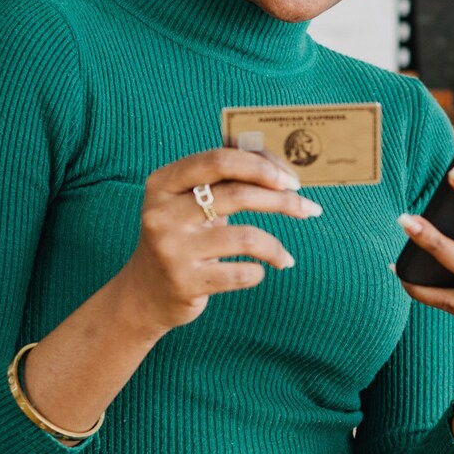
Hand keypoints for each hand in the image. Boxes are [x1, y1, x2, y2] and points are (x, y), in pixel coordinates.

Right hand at [113, 148, 322, 334]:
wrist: (145, 294)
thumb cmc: (183, 238)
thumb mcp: (190, 202)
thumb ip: (224, 178)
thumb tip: (279, 163)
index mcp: (163, 183)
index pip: (219, 160)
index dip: (261, 165)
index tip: (291, 180)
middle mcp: (162, 213)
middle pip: (237, 195)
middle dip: (282, 201)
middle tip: (308, 209)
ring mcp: (171, 249)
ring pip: (246, 238)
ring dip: (276, 247)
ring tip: (285, 257)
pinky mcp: (184, 282)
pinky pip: (241, 274)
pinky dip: (258, 272)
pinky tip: (258, 273)